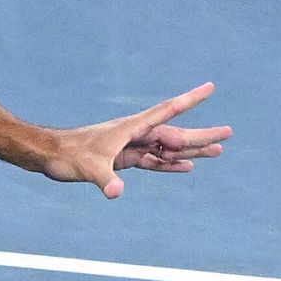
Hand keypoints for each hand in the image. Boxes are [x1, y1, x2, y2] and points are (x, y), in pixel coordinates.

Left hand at [37, 82, 229, 196]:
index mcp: (132, 128)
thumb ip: (105, 180)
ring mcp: (132, 146)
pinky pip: (155, 161)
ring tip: (218, 151)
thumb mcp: (88, 169)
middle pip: (176, 133)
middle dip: (202, 134)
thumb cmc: (68, 156)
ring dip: (192, 150)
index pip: (167, 111)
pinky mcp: (126, 159)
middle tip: (229, 133)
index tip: (210, 87)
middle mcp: (136, 134)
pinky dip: (171, 163)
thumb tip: (116, 193)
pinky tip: (188, 166)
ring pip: (168, 148)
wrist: (52, 155)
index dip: (190, 99)